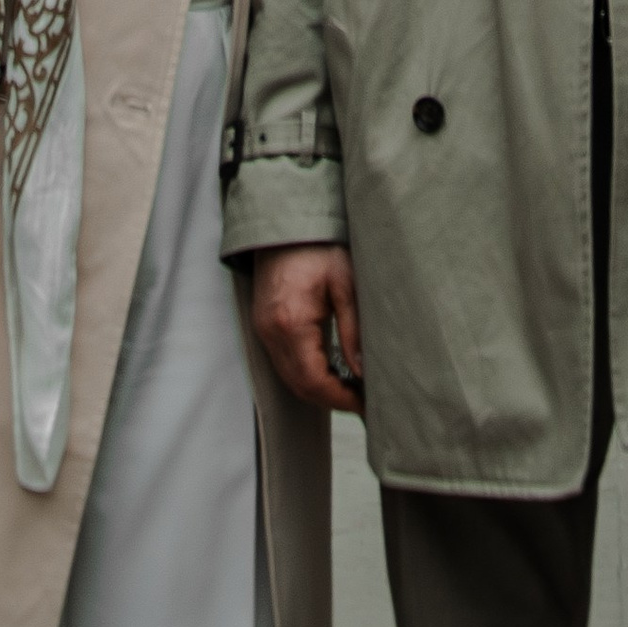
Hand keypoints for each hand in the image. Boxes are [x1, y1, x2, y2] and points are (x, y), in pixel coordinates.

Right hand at [251, 241, 362, 408]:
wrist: (286, 223)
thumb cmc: (318, 246)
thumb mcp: (345, 283)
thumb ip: (353, 330)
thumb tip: (362, 371)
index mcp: (291, 322)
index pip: (313, 380)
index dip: (339, 398)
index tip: (364, 403)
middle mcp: (270, 332)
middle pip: (299, 385)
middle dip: (331, 399)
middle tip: (361, 401)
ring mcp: (263, 330)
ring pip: (289, 378)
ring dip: (318, 389)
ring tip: (350, 390)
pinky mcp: (263, 325)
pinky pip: (283, 363)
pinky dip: (306, 375)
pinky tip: (329, 372)